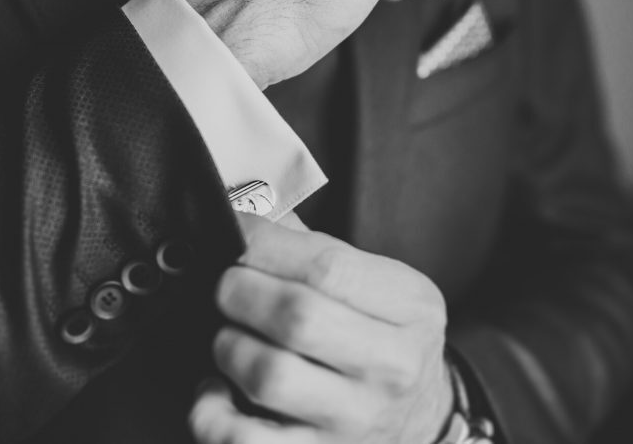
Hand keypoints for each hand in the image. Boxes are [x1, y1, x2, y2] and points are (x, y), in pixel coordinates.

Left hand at [190, 223, 452, 443]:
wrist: (421, 419)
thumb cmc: (384, 338)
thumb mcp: (380, 284)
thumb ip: (316, 248)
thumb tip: (244, 211)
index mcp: (411, 307)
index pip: (327, 266)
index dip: (264, 243)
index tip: (237, 232)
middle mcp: (392, 366)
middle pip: (296, 317)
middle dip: (239, 290)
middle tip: (227, 286)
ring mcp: (355, 420)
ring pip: (268, 375)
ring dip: (228, 347)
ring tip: (230, 338)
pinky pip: (242, 442)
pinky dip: (211, 412)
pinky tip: (218, 391)